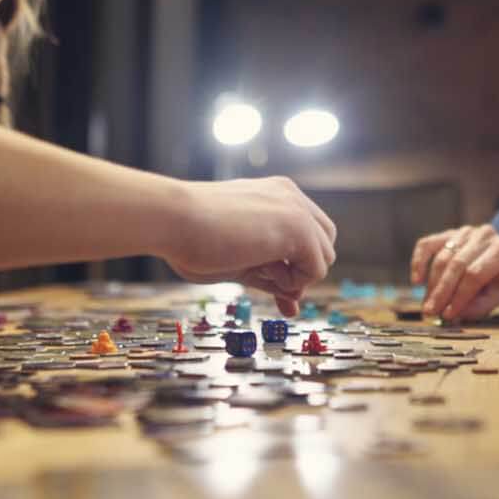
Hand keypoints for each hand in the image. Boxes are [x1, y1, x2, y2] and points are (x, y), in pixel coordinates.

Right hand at [165, 176, 337, 314]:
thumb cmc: (191, 238)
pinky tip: (260, 269)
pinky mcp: (298, 227)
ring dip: (296, 276)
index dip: (296, 265)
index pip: (307, 234)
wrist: (172, 219)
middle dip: (302, 271)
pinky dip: (293, 282)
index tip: (278, 290)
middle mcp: (289, 196)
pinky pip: (317, 269)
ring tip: (257, 269)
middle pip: (325, 243)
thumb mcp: (239, 260)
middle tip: (272, 284)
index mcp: (274, 195)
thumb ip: (270, 276)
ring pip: (325, 257)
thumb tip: (296, 302)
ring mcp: (297, 209)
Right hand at [411, 224, 498, 321]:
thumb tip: (455, 313)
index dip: (459, 296)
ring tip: (428, 305)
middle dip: (442, 291)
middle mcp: (483, 236)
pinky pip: (426, 245)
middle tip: (431, 311)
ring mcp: (464, 232)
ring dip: (432, 284)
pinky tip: (417, 281)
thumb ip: (480, 305)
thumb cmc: (497, 279)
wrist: (496, 255)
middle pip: (456, 265)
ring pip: (442, 258)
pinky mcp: (447, 233)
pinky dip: (418, 262)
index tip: (448, 314)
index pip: (475, 274)